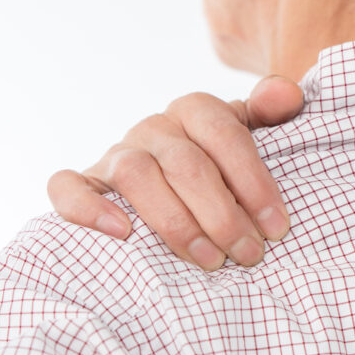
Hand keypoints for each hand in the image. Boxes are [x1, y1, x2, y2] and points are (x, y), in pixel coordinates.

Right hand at [47, 75, 303, 270]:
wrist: (174, 189)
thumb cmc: (222, 171)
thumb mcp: (255, 139)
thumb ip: (272, 114)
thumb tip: (286, 94)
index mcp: (196, 110)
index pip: (225, 135)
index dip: (254, 183)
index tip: (276, 229)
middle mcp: (154, 127)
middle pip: (186, 164)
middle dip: (222, 215)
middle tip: (248, 255)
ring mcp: (116, 153)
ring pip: (135, 175)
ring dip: (174, 222)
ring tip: (208, 260)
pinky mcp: (85, 183)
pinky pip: (68, 187)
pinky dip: (88, 208)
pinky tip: (122, 234)